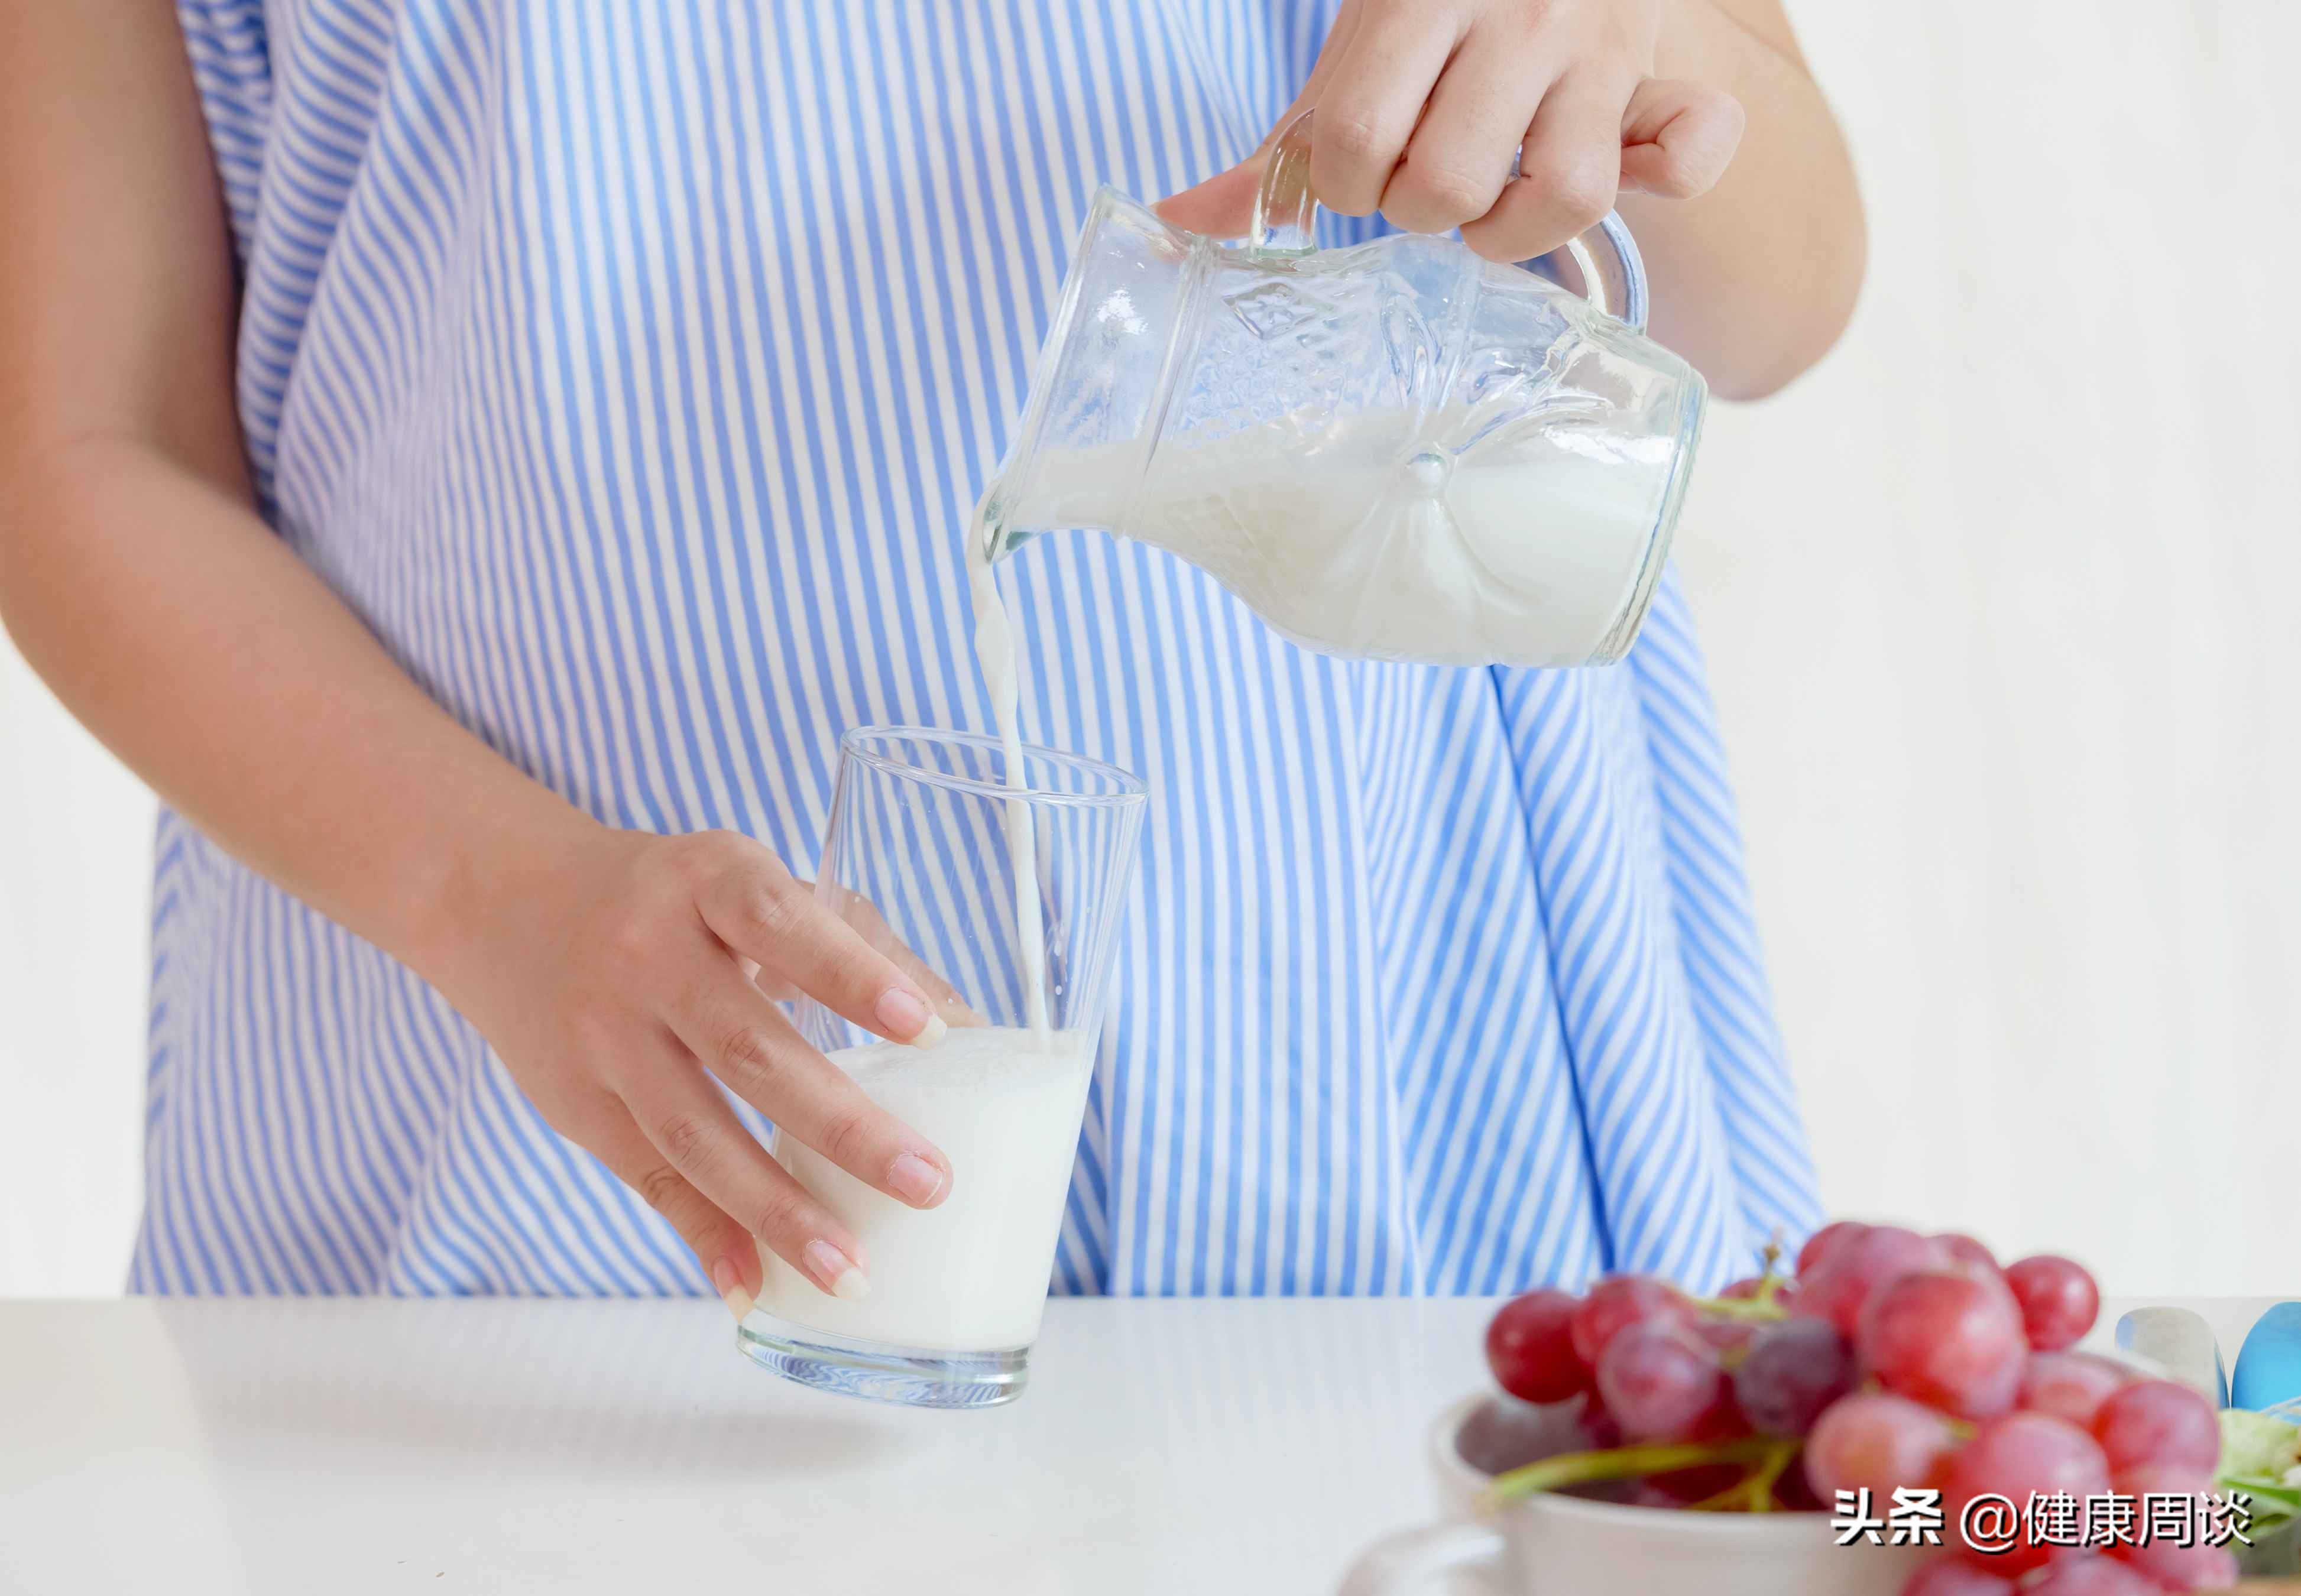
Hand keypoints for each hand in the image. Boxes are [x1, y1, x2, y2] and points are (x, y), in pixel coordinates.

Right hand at [437, 822, 963, 1317]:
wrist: (509, 904)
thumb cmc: (677, 898)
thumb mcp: (749, 885)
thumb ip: (856, 946)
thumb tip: (976, 1034)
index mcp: (707, 880)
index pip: (782, 922)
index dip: (852, 975)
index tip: (927, 1029)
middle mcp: (648, 954)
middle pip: (748, 1048)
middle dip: (842, 1126)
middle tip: (928, 1183)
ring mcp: (606, 1034)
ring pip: (696, 1134)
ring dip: (777, 1211)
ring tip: (852, 1271)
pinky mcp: (578, 1102)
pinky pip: (649, 1180)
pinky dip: (705, 1236)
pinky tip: (754, 1288)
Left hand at [1158, 0, 1744, 263]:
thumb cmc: (1438, 9)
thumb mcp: (1357, 53)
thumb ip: (1281, 147)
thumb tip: (1176, 224)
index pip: (1360, 146)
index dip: (1351, 184)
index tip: (1366, 167)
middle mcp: (1518, 17)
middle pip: (1450, 187)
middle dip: (1422, 212)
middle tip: (1428, 182)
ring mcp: (1599, 50)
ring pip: (1566, 196)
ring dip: (1518, 229)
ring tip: (1496, 201)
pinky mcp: (1659, 75)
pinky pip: (1695, 153)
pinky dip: (1665, 183)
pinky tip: (1617, 176)